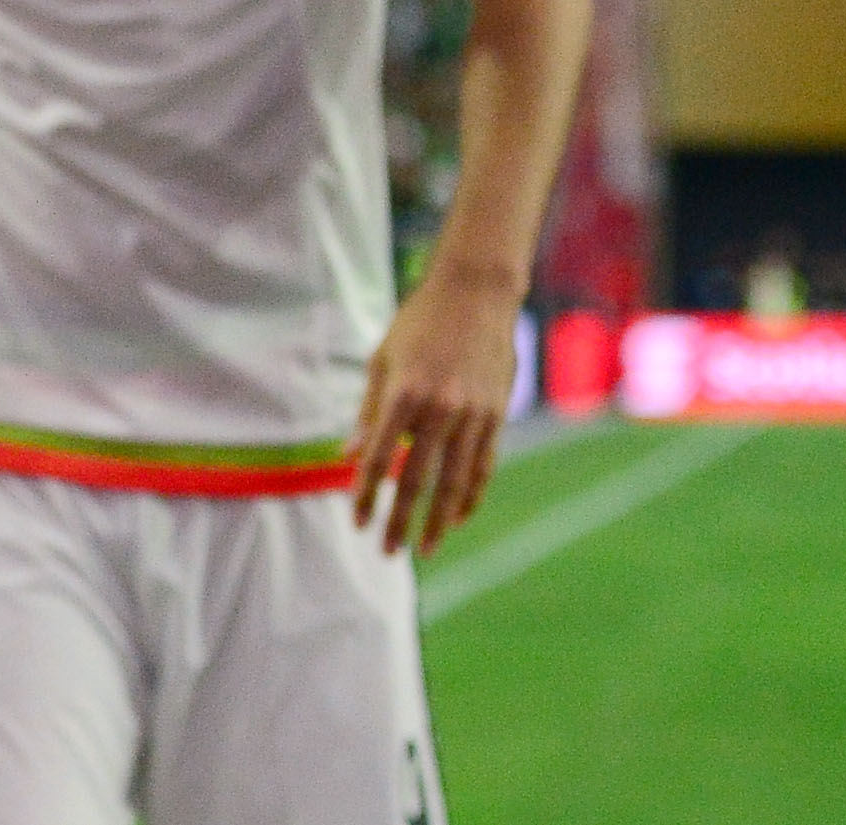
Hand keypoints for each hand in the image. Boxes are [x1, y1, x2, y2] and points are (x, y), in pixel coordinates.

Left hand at [351, 266, 519, 556]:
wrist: (476, 293)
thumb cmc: (419, 323)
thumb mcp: (383, 359)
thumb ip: (369, 412)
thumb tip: (349, 457)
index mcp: (404, 393)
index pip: (381, 458)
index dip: (367, 494)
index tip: (358, 522)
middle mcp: (439, 409)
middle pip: (417, 479)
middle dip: (400, 520)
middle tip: (387, 553)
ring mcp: (472, 415)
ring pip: (455, 481)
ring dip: (438, 520)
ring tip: (425, 549)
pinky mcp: (496, 416)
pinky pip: (483, 466)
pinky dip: (471, 496)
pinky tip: (457, 517)